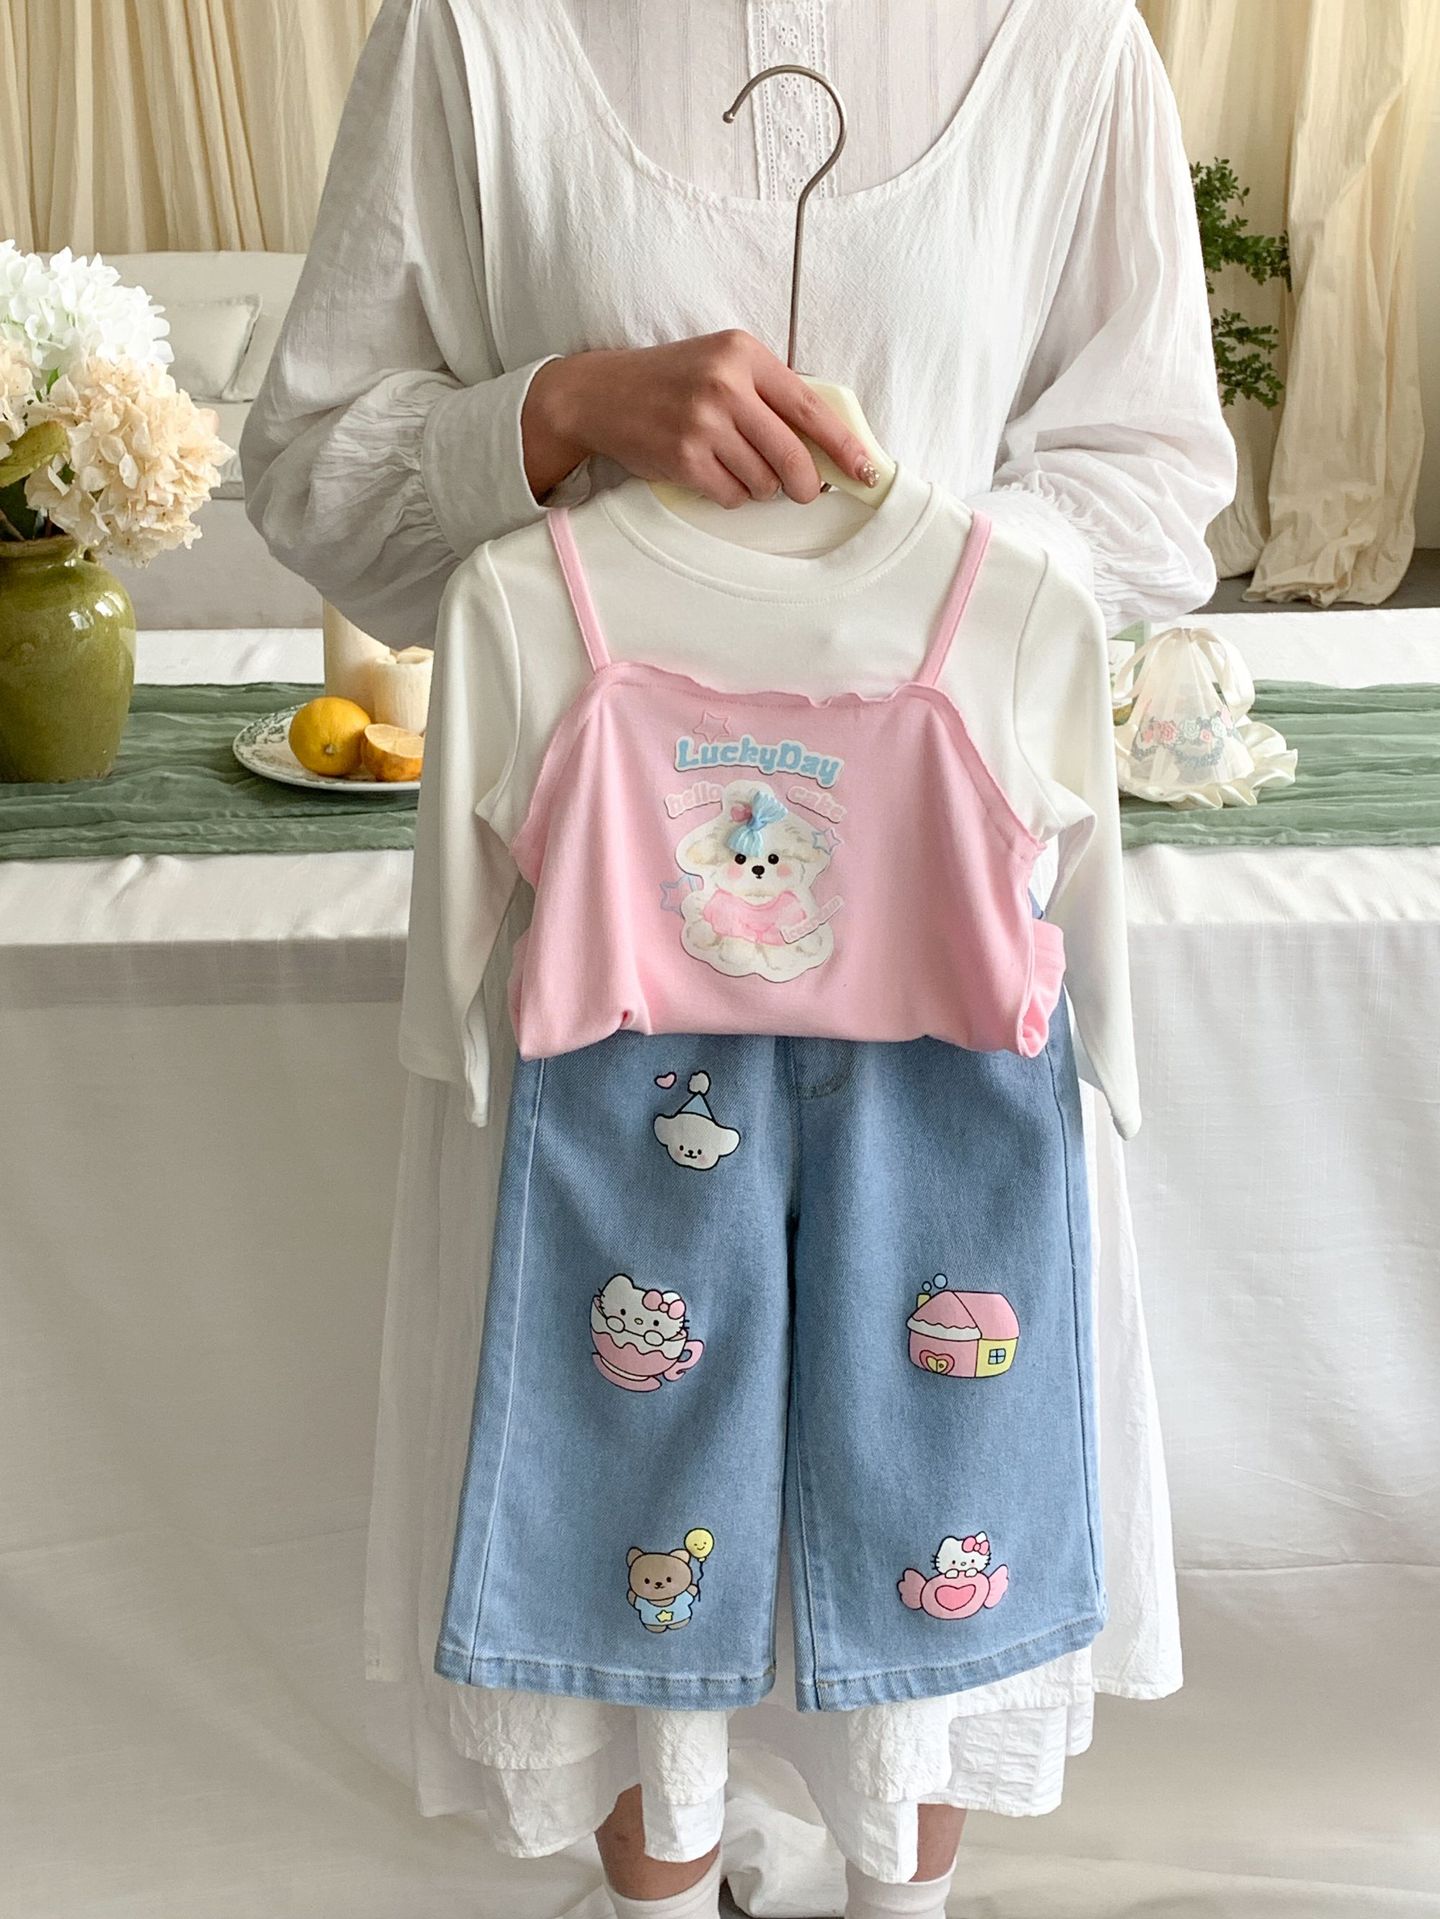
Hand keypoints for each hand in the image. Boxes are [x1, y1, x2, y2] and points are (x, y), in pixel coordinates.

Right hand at [522, 331, 878, 507]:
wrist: (602, 393)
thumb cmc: (673, 381)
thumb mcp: (723, 364)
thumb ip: (770, 392)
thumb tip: (826, 443)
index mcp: (744, 354)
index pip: (810, 408)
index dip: (844, 445)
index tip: (866, 468)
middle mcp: (725, 385)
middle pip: (793, 455)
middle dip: (804, 483)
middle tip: (803, 490)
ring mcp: (703, 423)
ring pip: (763, 481)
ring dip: (759, 487)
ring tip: (737, 467)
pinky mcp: (683, 458)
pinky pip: (731, 495)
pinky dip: (730, 495)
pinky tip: (712, 475)